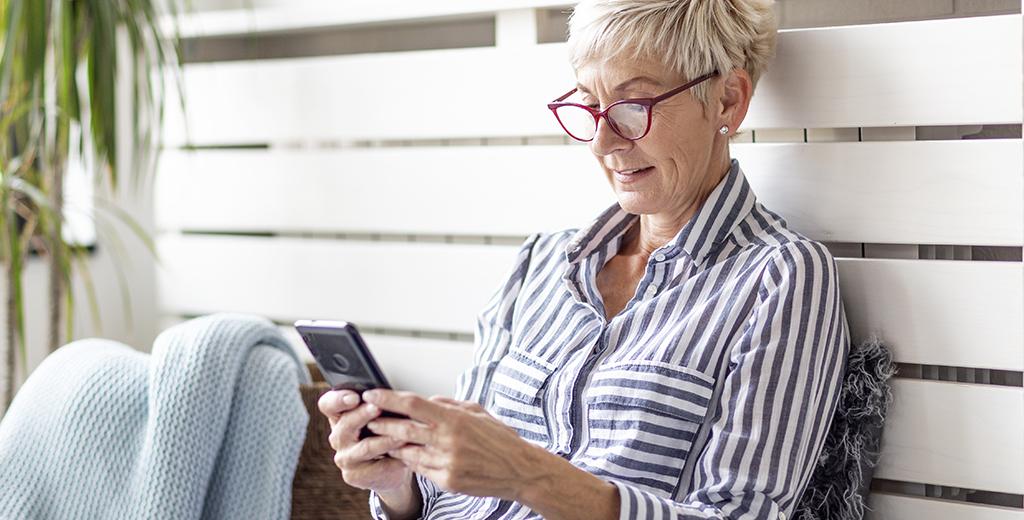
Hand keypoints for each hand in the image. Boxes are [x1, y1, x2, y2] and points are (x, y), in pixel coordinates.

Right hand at [317, 389, 411, 492]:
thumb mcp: (382, 416)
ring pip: (365, 447)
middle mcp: (338, 436)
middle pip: (346, 424)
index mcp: (340, 416)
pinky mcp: (354, 476)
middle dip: (363, 415)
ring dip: (385, 440)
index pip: (328, 404)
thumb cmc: (385, 434)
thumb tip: (393, 394)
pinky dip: (394, 459)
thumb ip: (380, 405)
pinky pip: (377, 467)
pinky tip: (407, 455)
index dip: (338, 400)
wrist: (390, 467)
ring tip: (402, 435)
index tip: (354, 397)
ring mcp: (345, 458)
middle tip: (378, 408)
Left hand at [361, 389, 548, 501]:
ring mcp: (446, 463)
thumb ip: (448, 405)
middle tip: (367, 417)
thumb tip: (424, 400)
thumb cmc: (499, 438)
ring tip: (380, 435)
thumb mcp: (476, 411)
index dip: (388, 398)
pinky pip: (419, 468)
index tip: (372, 394)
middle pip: (402, 429)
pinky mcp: (446, 480)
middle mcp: (448, 440)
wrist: (519, 470)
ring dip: (391, 443)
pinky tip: (403, 453)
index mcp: (455, 419)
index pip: (413, 404)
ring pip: (407, 451)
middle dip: (380, 422)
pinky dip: (409, 459)